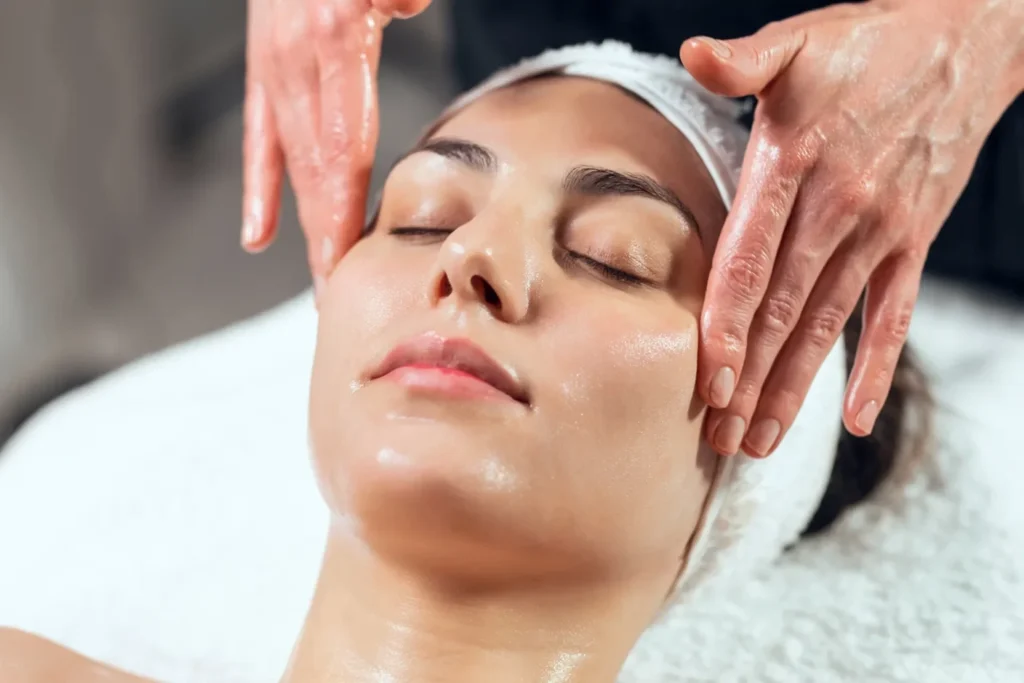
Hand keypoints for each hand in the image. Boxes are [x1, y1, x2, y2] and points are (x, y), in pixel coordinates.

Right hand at [243, 0, 431, 296]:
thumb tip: (405, 2)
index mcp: (328, 39)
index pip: (339, 149)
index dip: (339, 215)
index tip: (346, 268)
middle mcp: (295, 61)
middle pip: (315, 171)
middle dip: (325, 241)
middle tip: (336, 301)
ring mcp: (276, 65)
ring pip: (292, 161)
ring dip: (305, 225)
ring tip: (316, 282)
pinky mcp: (266, 64)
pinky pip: (260, 134)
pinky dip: (261, 188)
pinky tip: (258, 237)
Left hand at [680, 0, 1023, 455]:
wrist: (967, 39)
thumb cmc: (868, 44)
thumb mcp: (797, 42)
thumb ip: (741, 58)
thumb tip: (693, 53)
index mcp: (793, 165)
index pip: (748, 262)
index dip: (725, 325)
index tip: (705, 383)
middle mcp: (837, 208)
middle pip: (781, 311)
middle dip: (747, 379)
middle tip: (718, 439)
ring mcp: (880, 232)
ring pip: (827, 325)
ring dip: (793, 388)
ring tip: (760, 441)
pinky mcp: (912, 241)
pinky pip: (893, 317)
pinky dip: (876, 368)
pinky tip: (856, 420)